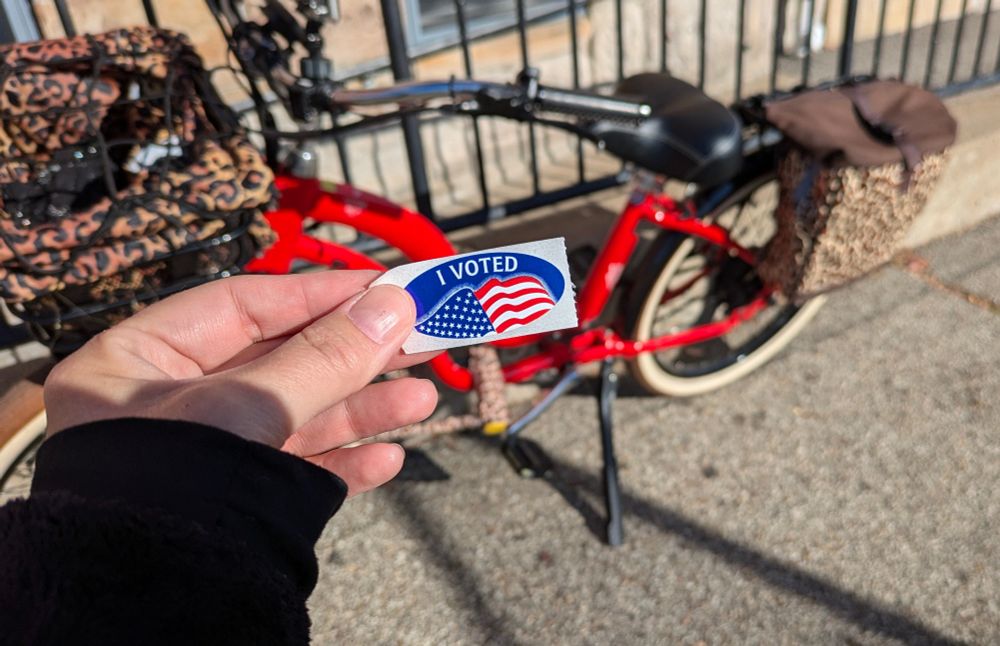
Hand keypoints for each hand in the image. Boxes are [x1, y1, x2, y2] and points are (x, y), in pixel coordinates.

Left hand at [43, 271, 437, 496]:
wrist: (147, 603)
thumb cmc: (166, 490)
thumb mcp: (250, 406)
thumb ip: (324, 356)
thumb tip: (391, 306)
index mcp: (137, 362)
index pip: (242, 305)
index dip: (317, 293)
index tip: (382, 287)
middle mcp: (168, 404)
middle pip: (279, 361)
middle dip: (354, 355)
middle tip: (419, 338)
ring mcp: (202, 456)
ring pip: (295, 418)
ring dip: (361, 411)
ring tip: (421, 400)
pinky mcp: (229, 504)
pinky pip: (292, 472)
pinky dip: (341, 465)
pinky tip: (388, 458)